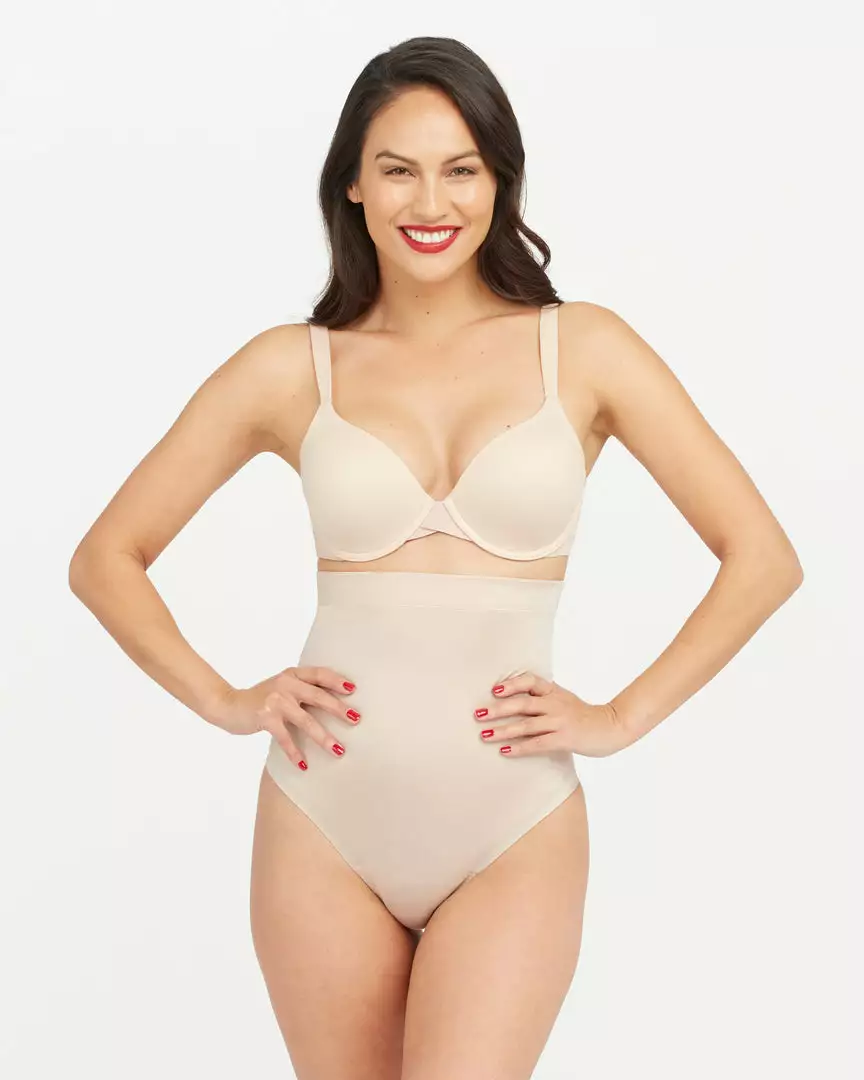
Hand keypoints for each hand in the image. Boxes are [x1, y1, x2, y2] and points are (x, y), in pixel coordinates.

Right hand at [210, 666, 360, 769]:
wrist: (228, 705)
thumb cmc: (260, 699)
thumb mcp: (281, 687)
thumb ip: (300, 690)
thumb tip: (331, 704)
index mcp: (292, 674)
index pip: (319, 674)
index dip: (337, 681)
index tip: (353, 690)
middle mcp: (285, 683)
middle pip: (318, 696)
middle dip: (338, 709)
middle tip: (356, 719)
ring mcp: (275, 701)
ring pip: (306, 720)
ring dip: (324, 737)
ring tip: (339, 750)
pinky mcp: (265, 718)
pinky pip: (285, 738)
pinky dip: (294, 752)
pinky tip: (303, 764)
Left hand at [473, 671, 629, 758]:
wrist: (612, 727)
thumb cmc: (584, 715)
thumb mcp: (564, 699)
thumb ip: (544, 697)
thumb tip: (516, 698)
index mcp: (554, 691)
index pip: (530, 682)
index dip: (511, 685)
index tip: (493, 690)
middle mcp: (555, 703)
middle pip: (522, 703)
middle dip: (497, 709)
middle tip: (477, 714)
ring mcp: (560, 721)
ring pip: (526, 724)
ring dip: (502, 730)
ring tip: (484, 735)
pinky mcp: (564, 739)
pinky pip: (537, 743)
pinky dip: (519, 747)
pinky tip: (505, 751)